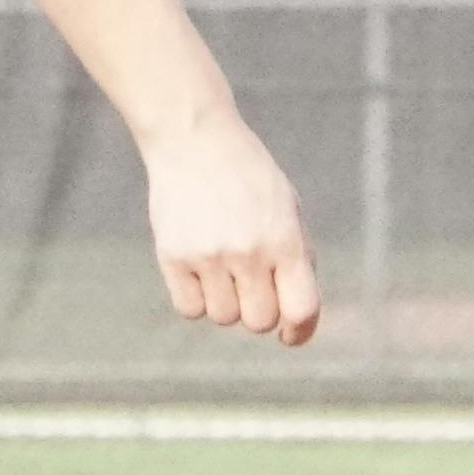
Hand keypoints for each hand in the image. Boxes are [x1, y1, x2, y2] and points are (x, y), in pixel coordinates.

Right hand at [142, 109, 321, 346]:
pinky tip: (198, 269)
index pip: (301, 309)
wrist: (196, 139)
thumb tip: (296, 321)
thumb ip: (297, 261)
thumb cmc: (249, 179)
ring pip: (224, 318)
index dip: (299, 331)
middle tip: (249, 282)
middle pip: (260, 321)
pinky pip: (190, 309)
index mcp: (285, 238)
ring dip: (226, 302)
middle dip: (259, 310)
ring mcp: (209, 255)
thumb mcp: (287, 210)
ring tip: (221, 265)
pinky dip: (195, 299)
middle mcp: (249, 250)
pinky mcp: (172, 256)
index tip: (290, 334)